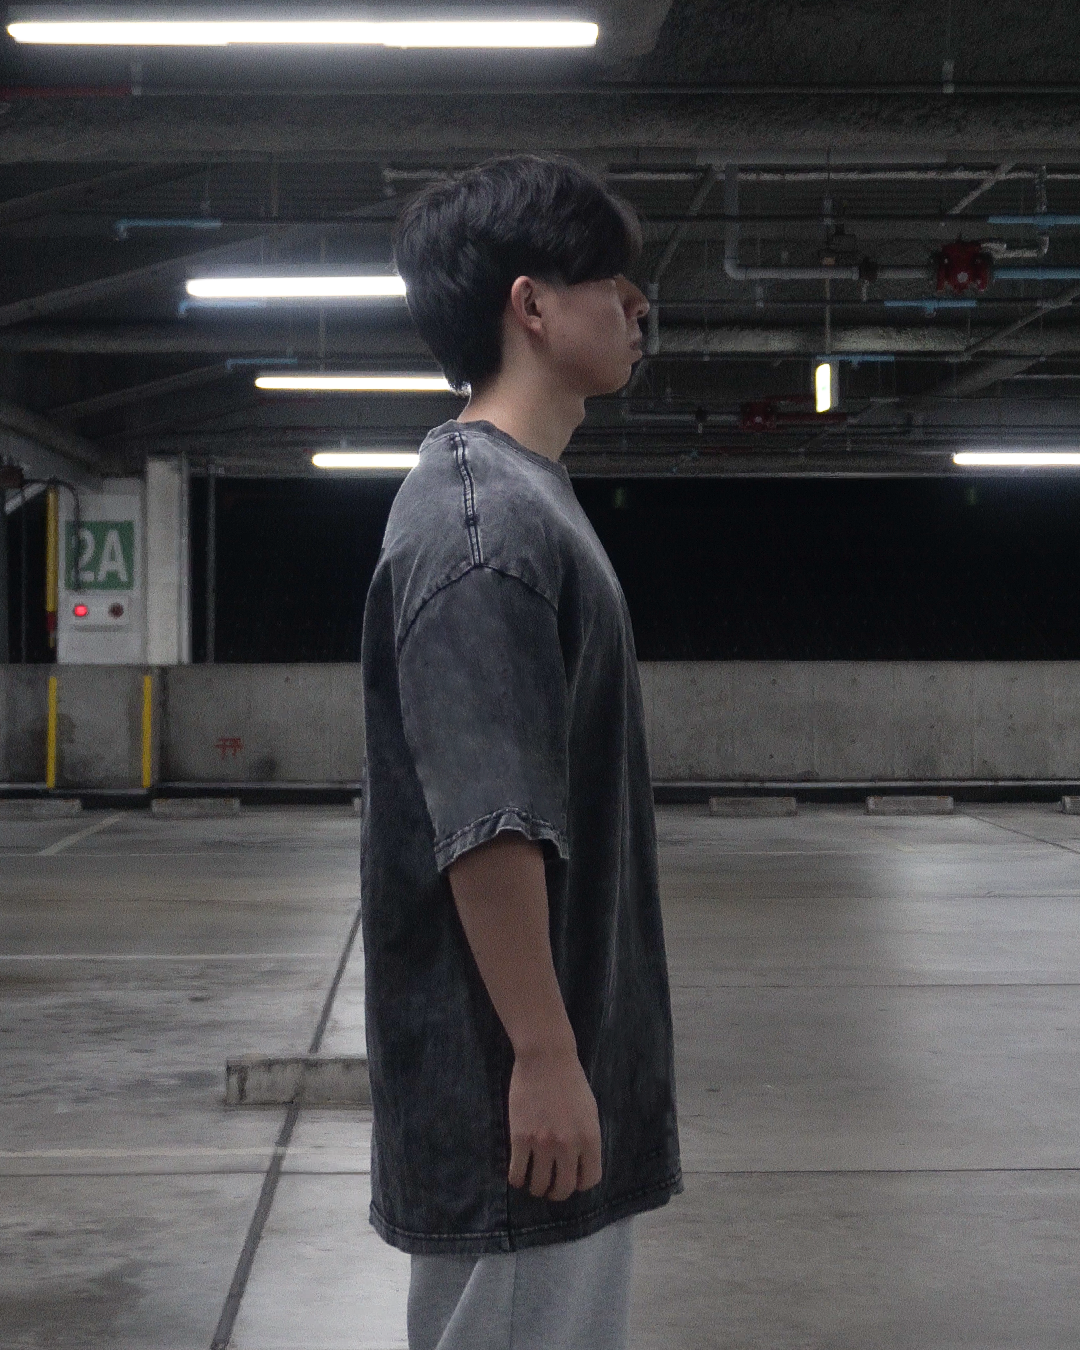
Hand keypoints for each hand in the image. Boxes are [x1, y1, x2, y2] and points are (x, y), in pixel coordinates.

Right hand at [507, 1045, 601, 1200]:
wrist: (546, 1057)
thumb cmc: (570, 1081)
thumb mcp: (590, 1111)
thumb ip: (587, 1139)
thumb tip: (581, 1163)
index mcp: (590, 1138)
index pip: (590, 1180)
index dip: (580, 1184)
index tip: (571, 1179)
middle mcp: (569, 1145)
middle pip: (564, 1188)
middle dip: (557, 1193)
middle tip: (550, 1189)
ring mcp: (543, 1143)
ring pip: (539, 1185)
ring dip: (536, 1188)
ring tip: (533, 1182)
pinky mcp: (520, 1138)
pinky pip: (517, 1173)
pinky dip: (517, 1179)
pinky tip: (518, 1174)